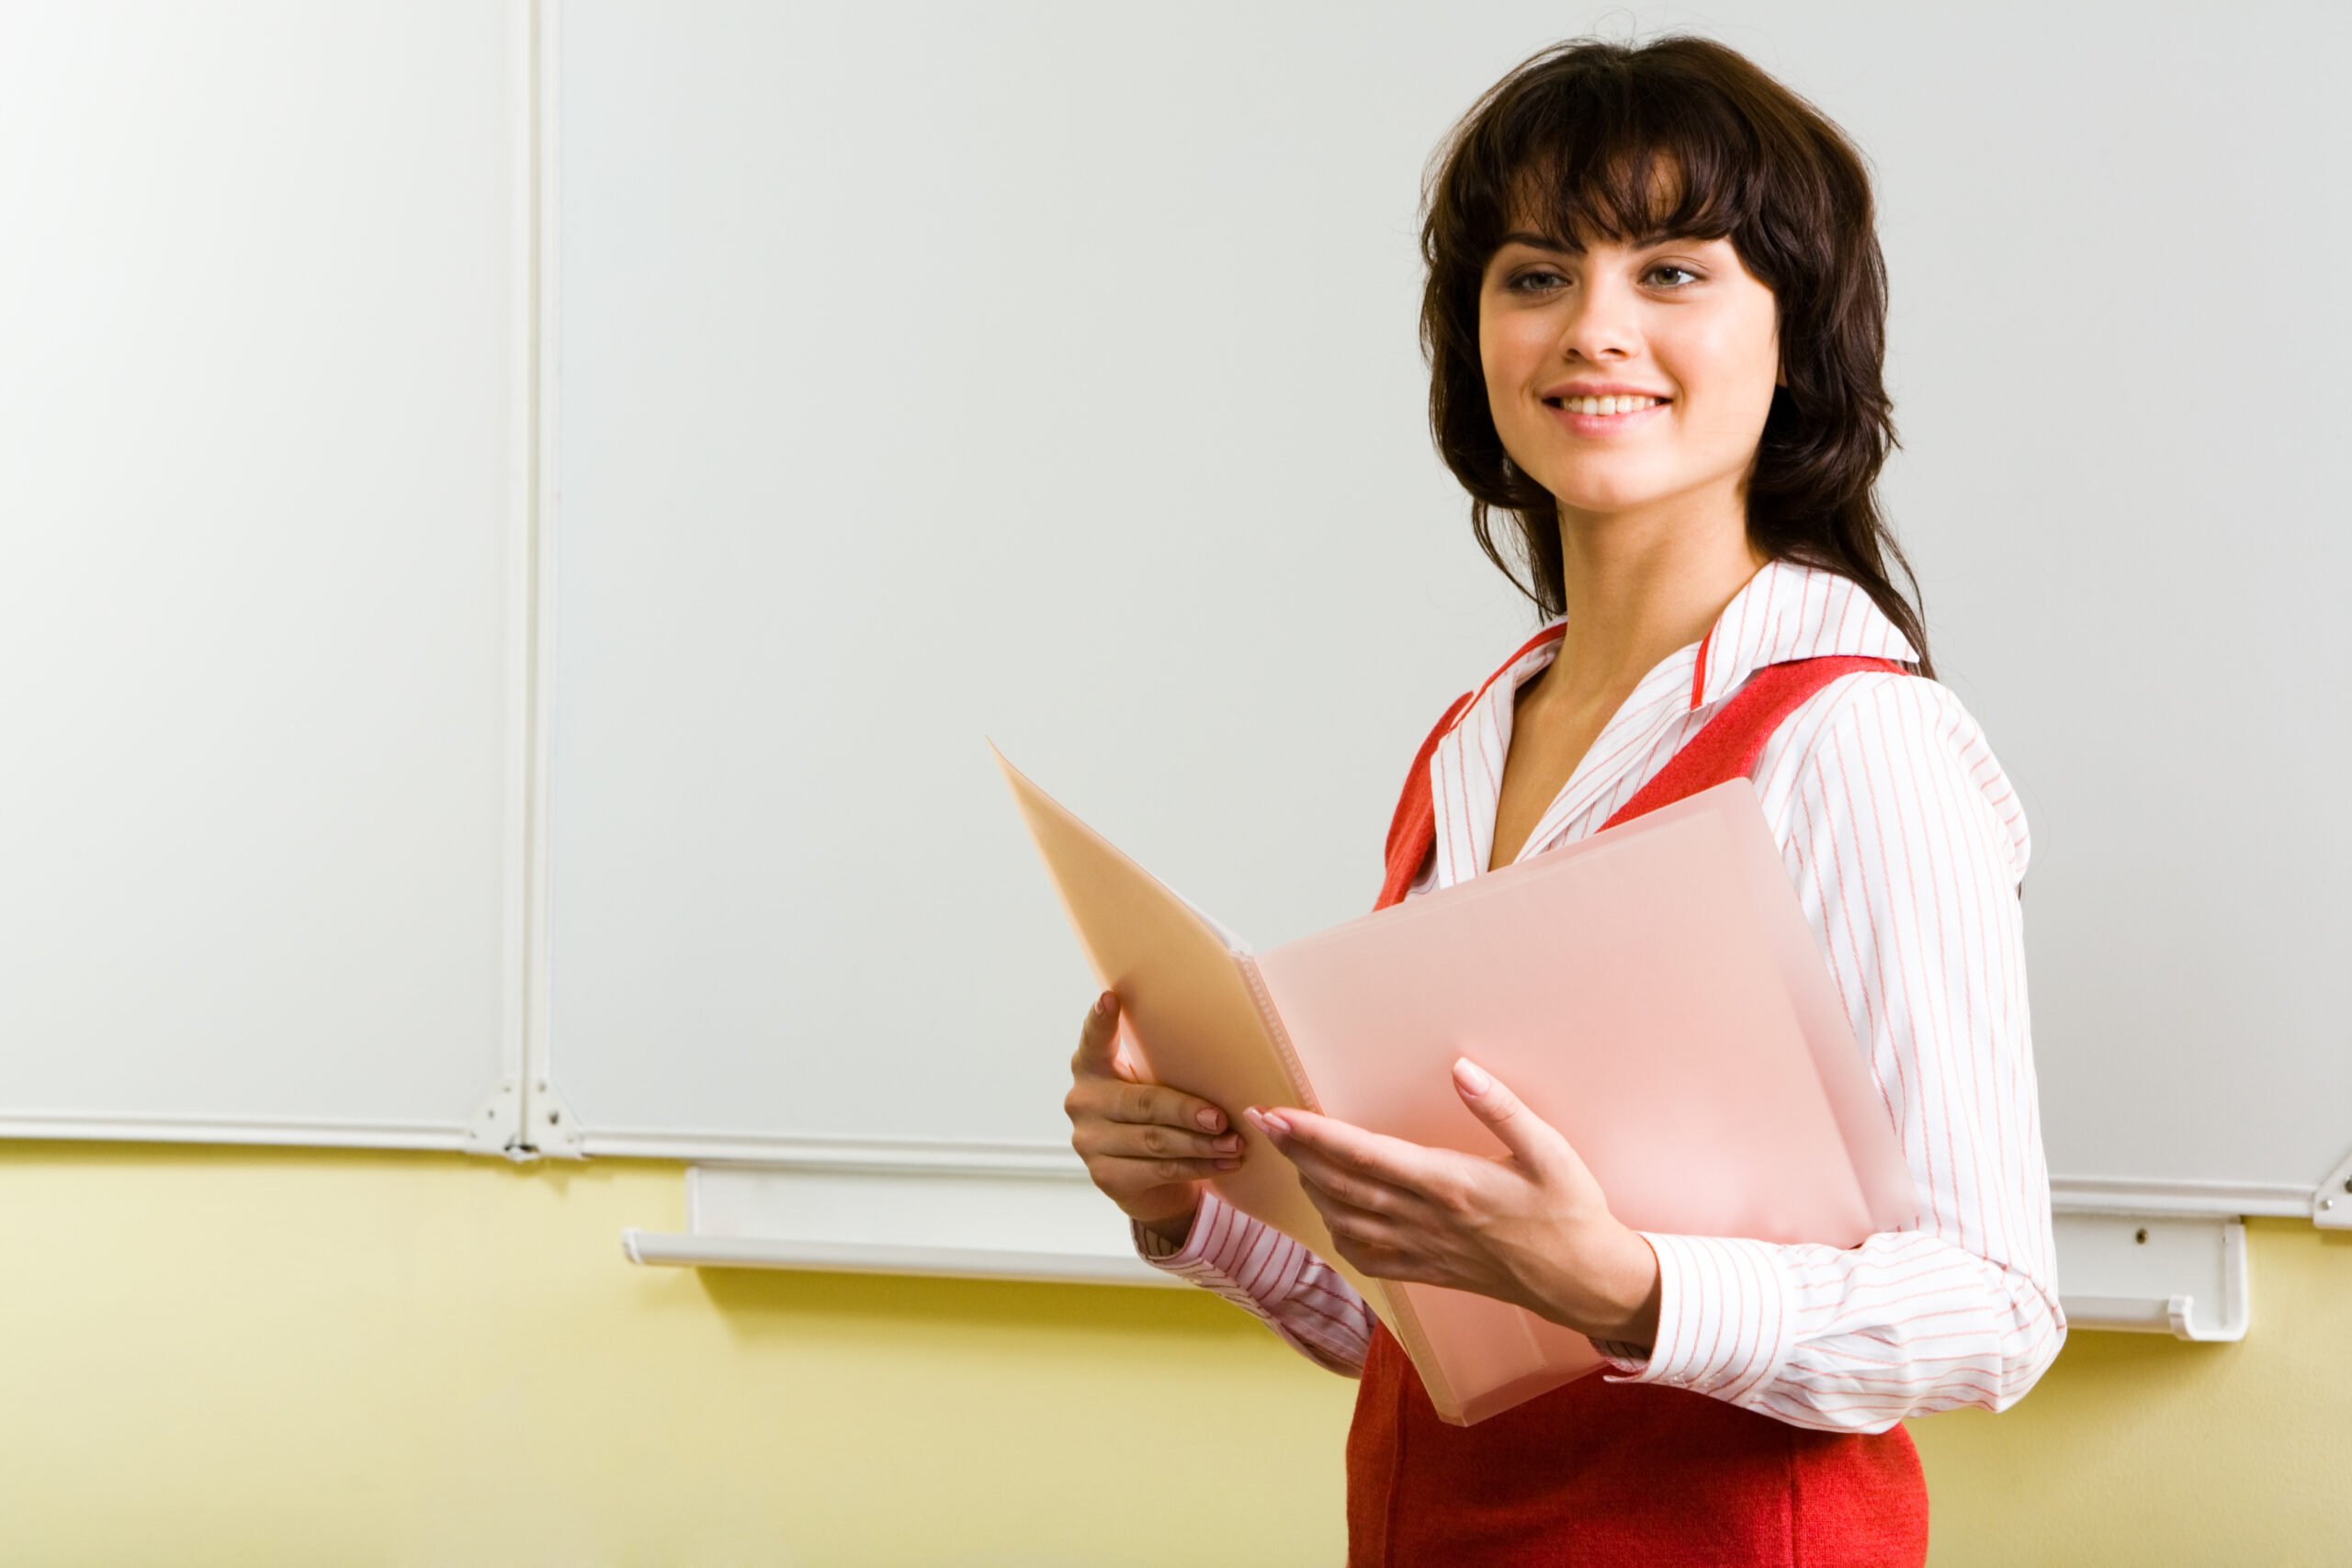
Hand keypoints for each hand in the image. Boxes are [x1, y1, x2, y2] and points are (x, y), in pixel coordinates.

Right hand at [1063, 992, 1243, 1245]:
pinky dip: (1198, 1166)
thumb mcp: (1156, 1083)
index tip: (1111, 998)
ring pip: (1155, 1139)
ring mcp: (1090, 1142)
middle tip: (1220, 1117)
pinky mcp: (1107, 1177)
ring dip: (1200, 1142)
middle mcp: (1083, 1101)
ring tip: (1235, 1142)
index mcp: (1091, 1067)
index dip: (1101, 1021)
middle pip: (1141, 1102)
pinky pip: (1160, 1169)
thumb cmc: (1160, 1118)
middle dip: (1185, 1110)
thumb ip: (1168, 1063)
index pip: (1095, 1040)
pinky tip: (1224, 1162)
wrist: (1151, 1184)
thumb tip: (1227, 1036)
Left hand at [1246, 1058, 1660, 1346]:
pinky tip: (1332, 1217)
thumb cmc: (1570, 1212)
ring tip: (1293, 1158)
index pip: (1363, 1154)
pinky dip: (1340, 1235)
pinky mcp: (1430, 1272)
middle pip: (1341, 1185)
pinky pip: (1369, 1258)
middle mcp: (1427, 1220)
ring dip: (1313, 1190)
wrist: (1586, 1282)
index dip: (1313, 1134)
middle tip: (1265, 1123)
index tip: (1276, 1114)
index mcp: (1450, 1184)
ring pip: (1347, 1221)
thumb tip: (1462, 1069)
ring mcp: (1425, 1250)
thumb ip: (1502, 1109)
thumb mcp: (1549, 1151)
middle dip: (1296, 1153)